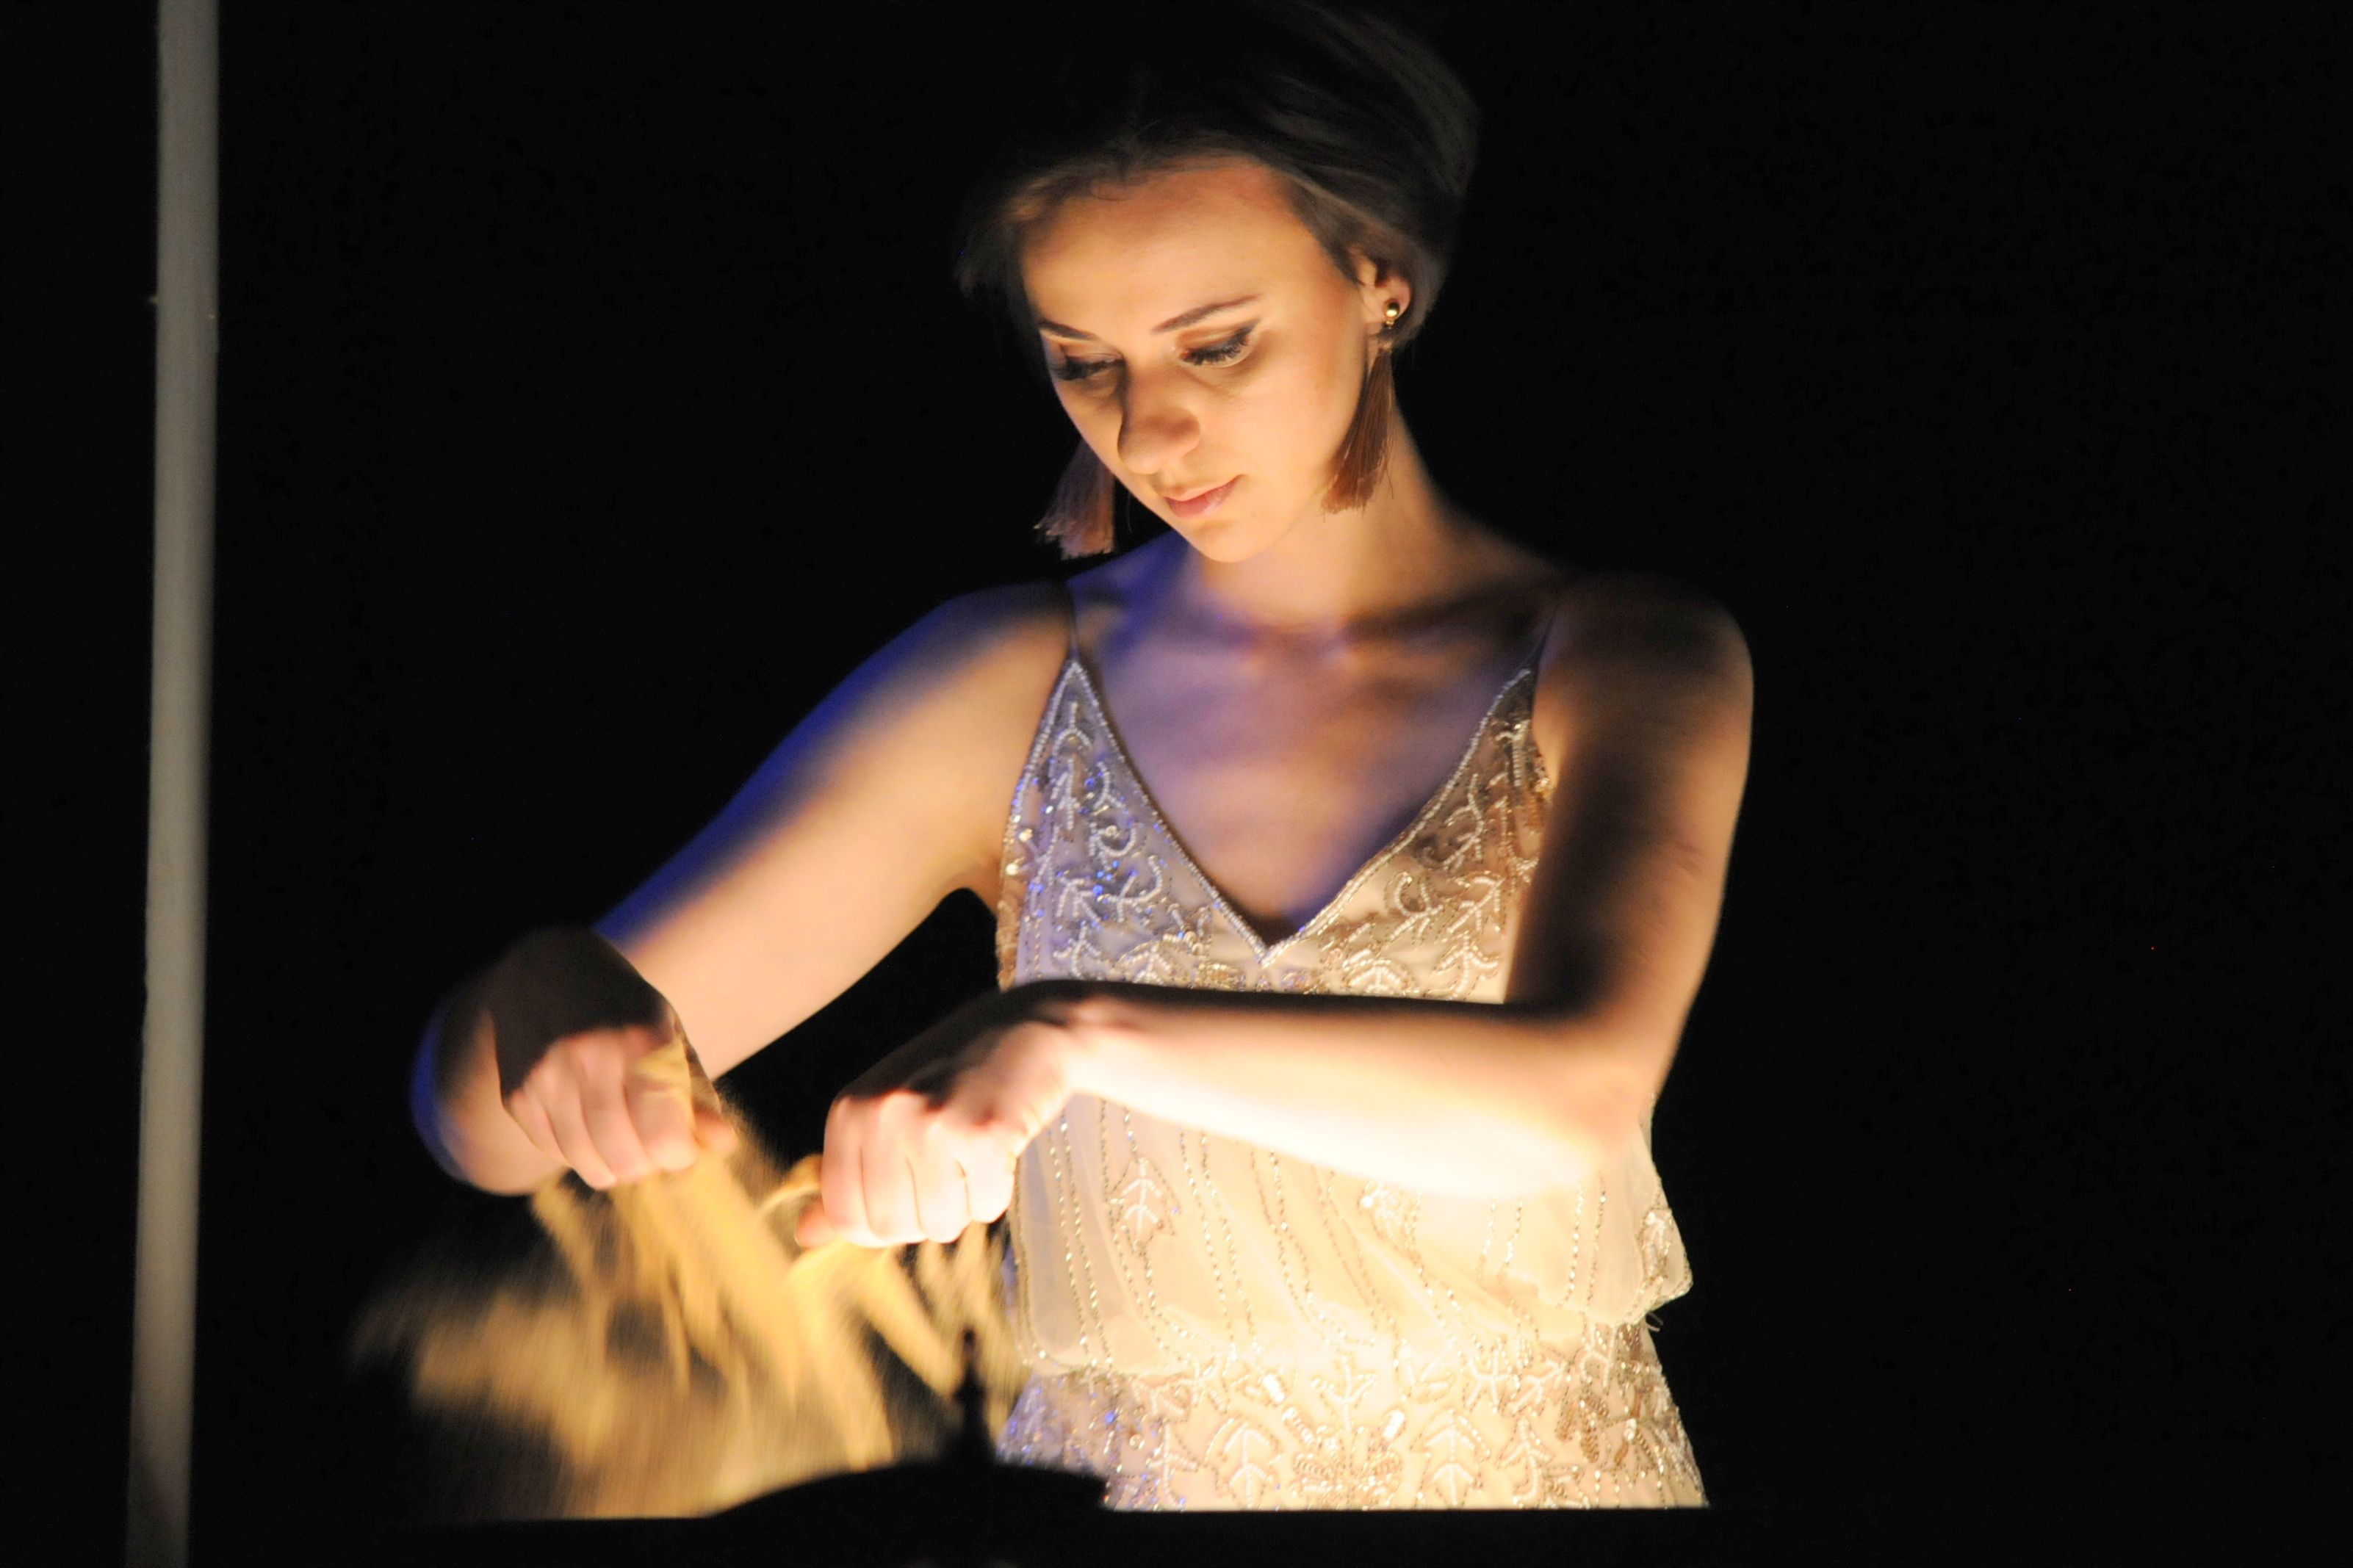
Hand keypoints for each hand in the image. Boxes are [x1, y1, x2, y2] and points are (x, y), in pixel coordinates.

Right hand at [484, 927, 738, 1190]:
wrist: (544, 969)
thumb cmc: (622, 1008)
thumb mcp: (670, 1034)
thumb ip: (697, 1091)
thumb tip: (724, 1144)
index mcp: (641, 1040)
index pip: (664, 1136)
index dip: (680, 1156)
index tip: (684, 1148)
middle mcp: (590, 1060)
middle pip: (626, 1158)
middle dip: (650, 1163)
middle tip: (654, 1143)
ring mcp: (547, 1080)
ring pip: (589, 1164)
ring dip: (615, 1163)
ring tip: (624, 1133)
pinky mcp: (518, 1097)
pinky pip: (556, 1153)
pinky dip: (579, 1151)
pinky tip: (588, 1122)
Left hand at [794, 983, 1085, 1248]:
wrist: (1028, 1025)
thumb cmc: (953, 1073)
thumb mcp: (886, 1112)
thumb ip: (847, 1173)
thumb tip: (805, 1236)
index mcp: (847, 1110)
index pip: (845, 1216)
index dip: (882, 1221)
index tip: (910, 1189)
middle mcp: (880, 1114)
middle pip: (891, 1227)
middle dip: (926, 1213)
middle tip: (949, 1166)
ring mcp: (930, 1123)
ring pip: (940, 1224)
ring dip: (964, 1202)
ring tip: (973, 1151)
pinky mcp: (982, 1134)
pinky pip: (985, 1206)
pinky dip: (997, 1190)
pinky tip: (999, 1146)